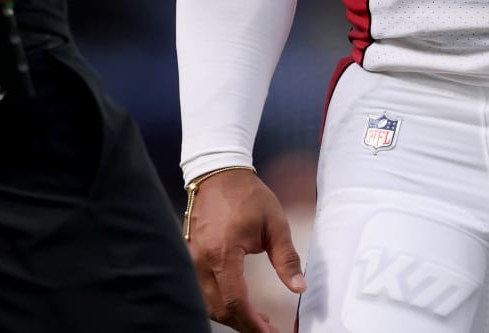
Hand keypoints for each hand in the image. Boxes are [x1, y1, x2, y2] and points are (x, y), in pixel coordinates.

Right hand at [186, 169, 304, 332]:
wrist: (218, 172)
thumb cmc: (247, 195)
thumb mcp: (275, 223)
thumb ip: (287, 258)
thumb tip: (299, 288)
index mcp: (223, 253)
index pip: (236, 302)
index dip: (254, 325)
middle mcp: (201, 261)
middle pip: (219, 309)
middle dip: (244, 325)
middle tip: (268, 329)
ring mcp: (192, 259)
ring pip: (207, 303)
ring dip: (231, 316)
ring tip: (257, 318)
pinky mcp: (190, 256)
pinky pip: (201, 290)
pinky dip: (219, 302)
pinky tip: (238, 301)